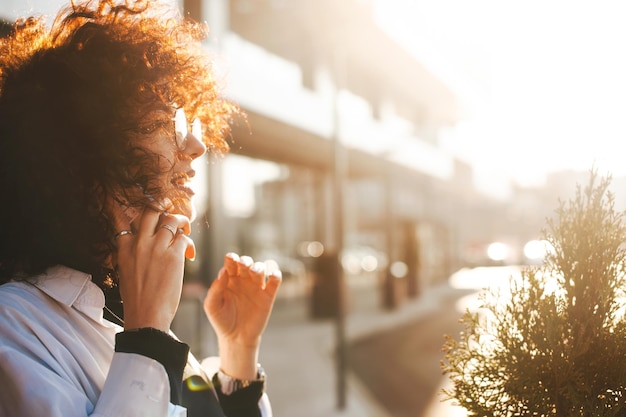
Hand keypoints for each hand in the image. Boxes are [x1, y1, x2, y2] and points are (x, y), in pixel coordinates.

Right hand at [107, 197, 195, 331]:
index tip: (123, 198)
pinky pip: (184, 237)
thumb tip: (141, 243)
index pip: (120, 218)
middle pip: (150, 211)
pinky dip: (189, 243)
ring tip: (185, 231)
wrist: (146, 316)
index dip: (122, 205)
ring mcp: (157, 247)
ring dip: (181, 223)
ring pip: (171, 220)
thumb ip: (131, 253)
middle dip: (162, 208)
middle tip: (170, 214)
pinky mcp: (174, 255)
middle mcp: (139, 243)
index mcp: (124, 248)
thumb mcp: (125, 271)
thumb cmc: (137, 298)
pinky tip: (189, 254)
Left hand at [204, 253, 280, 378]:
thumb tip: (223, 272)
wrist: (236, 339)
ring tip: (255, 272)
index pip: (231, 263)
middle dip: (245, 260)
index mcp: (229, 280)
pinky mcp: (268, 296)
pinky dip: (276, 275)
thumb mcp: (212, 307)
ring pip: (261, 269)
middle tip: (243, 265)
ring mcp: (256, 287)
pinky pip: (275, 281)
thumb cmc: (222, 321)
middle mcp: (243, 280)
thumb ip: (215, 289)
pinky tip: (273, 275)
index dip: (232, 258)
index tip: (231, 259)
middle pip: (246, 262)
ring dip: (259, 266)